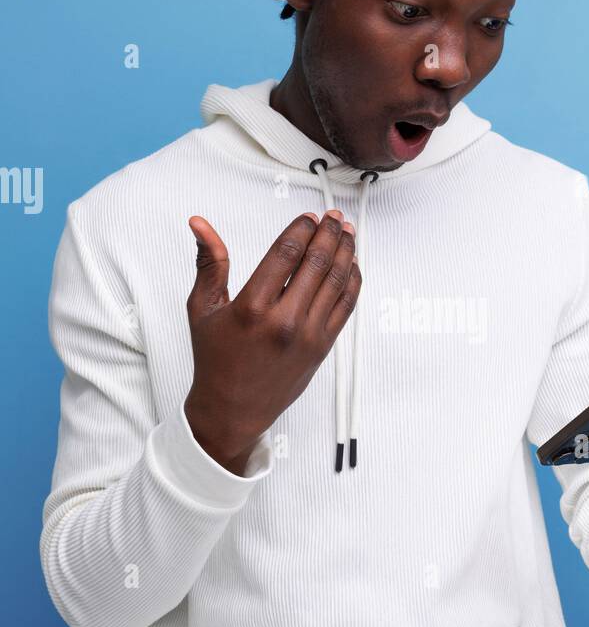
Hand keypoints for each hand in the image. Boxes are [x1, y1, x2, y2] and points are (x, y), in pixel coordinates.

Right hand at [184, 210, 360, 473]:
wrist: (233, 410)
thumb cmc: (215, 359)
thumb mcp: (203, 308)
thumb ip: (209, 262)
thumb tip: (199, 223)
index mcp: (252, 308)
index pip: (286, 253)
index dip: (302, 228)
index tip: (309, 216)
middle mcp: (284, 321)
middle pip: (317, 262)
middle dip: (330, 234)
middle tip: (335, 217)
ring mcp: (308, 335)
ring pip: (336, 281)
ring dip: (345, 252)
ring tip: (347, 233)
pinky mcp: (323, 347)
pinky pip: (346, 306)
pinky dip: (352, 281)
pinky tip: (351, 264)